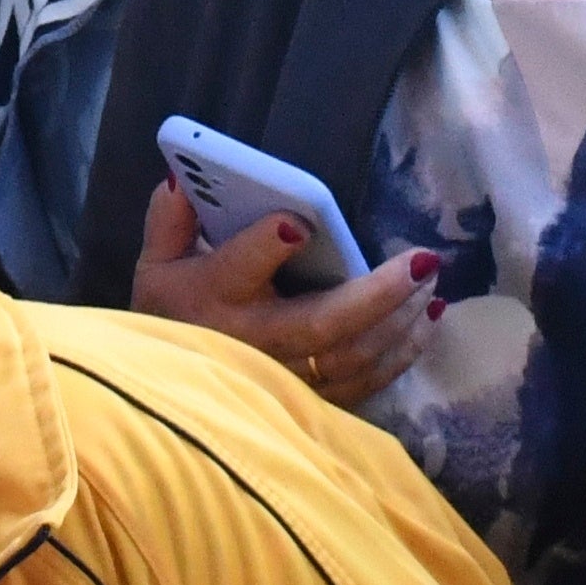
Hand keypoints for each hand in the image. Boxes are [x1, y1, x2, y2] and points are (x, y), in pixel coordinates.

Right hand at [130, 175, 439, 402]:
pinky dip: (402, 353)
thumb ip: (169, 220)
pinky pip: (367, 382)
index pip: (239, 269)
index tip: (298, 222)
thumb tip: (182, 180)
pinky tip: (427, 319)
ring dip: (401, 319)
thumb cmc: (170, 320)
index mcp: (212, 300)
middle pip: (325, 322)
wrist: (172, 392)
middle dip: (379, 291)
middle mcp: (254, 343)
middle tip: (422, 259)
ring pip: (355, 355)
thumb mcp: (154, 267)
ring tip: (430, 281)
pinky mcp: (313, 404)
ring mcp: (288, 380)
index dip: (266, 246)